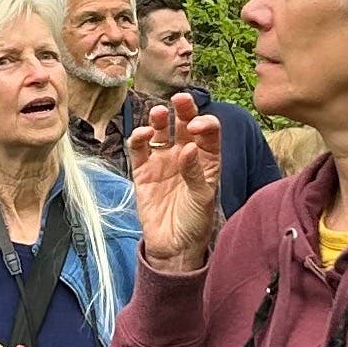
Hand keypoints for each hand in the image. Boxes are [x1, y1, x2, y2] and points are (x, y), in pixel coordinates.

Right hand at [128, 92, 220, 272]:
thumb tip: (189, 147)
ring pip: (160, 131)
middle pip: (184, 124)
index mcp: (207, 159)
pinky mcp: (143, 172)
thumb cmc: (195, 223)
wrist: (173, 247)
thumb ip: (195, 172)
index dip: (204, 124)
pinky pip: (140, 149)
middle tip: (180, 99)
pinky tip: (142, 134)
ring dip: (159, 119)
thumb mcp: (202, 198)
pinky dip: (139, 138)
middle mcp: (185, 155)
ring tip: (159, 113)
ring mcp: (163, 162)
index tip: (197, 127)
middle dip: (183, 110)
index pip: (208, 132)